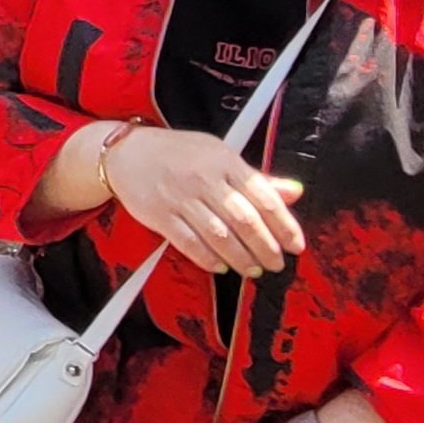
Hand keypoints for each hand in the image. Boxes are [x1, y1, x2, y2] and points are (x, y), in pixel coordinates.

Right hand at [96, 125, 305, 276]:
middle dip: (266, 247)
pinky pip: (189, 242)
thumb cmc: (179, 154)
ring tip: (253, 269)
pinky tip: (221, 266)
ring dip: (241, 257)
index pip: (263, 197)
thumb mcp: (220, 156)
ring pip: (219, 235)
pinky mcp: (160, 215)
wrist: (127, 153)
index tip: (296, 245)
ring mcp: (180, 197)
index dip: (284, 225)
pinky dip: (208, 258)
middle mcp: (204, 178)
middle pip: (244, 219)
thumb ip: (256, 179)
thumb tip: (294, 192)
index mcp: (225, 161)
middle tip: (276, 263)